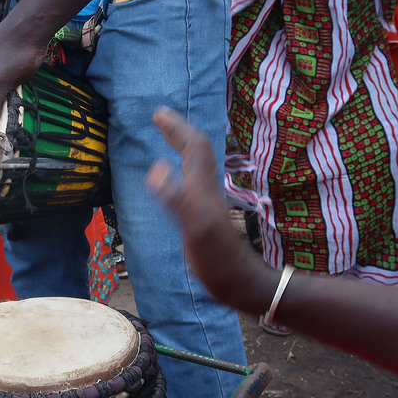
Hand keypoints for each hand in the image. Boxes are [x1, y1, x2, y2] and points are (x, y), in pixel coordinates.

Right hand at [145, 108, 271, 313]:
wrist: (241, 283)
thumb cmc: (218, 261)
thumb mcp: (195, 230)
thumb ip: (176, 199)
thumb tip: (156, 167)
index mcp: (202, 189)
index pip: (193, 147)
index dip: (177, 128)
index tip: (158, 114)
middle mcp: (207, 191)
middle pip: (197, 151)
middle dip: (179, 132)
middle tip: (160, 118)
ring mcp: (207, 203)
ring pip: (197, 164)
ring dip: (182, 146)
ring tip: (168, 137)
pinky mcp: (205, 217)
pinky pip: (193, 182)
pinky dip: (182, 170)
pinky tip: (175, 178)